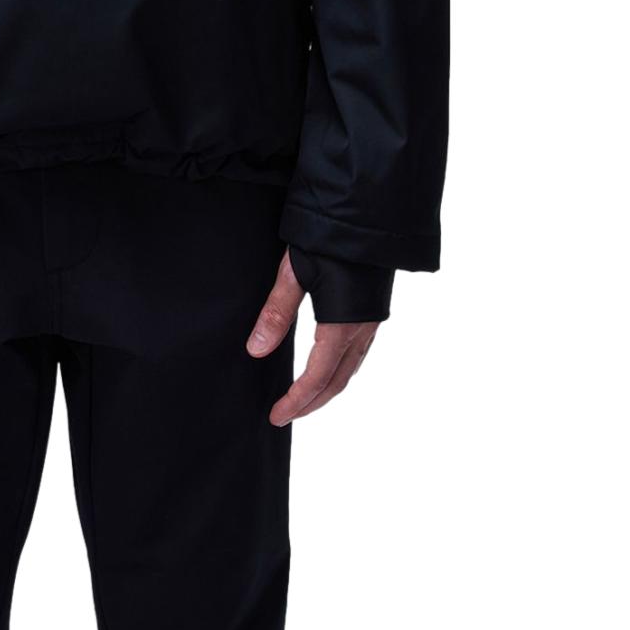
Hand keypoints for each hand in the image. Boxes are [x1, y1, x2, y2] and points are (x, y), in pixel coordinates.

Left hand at [245, 250, 379, 425]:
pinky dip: (340, 370)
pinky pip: (358, 354)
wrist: (369, 214)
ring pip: (350, 369)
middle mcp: (362, 330)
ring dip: (327, 389)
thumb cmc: (330, 240)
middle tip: (285, 415)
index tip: (277, 415)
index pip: (317, 378)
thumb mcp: (294, 272)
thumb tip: (256, 351)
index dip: (297, 400)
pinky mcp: (373, 310)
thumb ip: (276, 313)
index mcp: (341, 326)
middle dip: (312, 403)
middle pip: (337, 382)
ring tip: (304, 398)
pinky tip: (328, 365)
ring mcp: (372, 322)